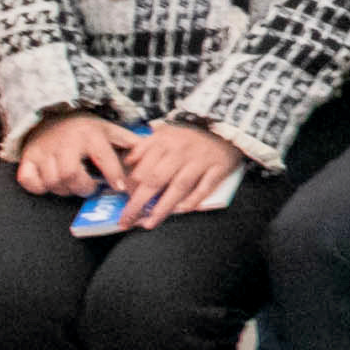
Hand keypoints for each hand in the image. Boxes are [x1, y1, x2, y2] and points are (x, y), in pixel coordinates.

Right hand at [10, 110, 125, 197]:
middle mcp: (66, 142)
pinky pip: (28, 180)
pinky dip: (39, 187)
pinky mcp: (28, 157)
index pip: (104, 158)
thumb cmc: (83, 127)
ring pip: (52, 181)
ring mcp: (44, 150)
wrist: (50, 112)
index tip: (120, 189)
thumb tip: (150, 151)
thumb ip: (128, 141)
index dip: (114, 175)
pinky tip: (49, 184)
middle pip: (70, 174)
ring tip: (72, 186)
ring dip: (64, 189)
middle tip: (88, 188)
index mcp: (90, 134)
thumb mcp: (107, 129)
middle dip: (82, 187)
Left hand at [108, 119, 253, 225]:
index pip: (142, 167)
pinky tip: (181, 211)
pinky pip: (204, 188)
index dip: (129, 187)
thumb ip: (145, 147)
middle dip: (138, 203)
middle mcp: (181, 151)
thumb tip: (127, 163)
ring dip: (163, 207)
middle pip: (156, 179)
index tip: (122, 202)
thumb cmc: (191, 136)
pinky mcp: (219, 168)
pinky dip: (193, 200)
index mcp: (164, 141)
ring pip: (179, 186)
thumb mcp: (165, 133)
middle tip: (126, 220)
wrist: (227, 126)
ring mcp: (200, 160)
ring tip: (149, 223)